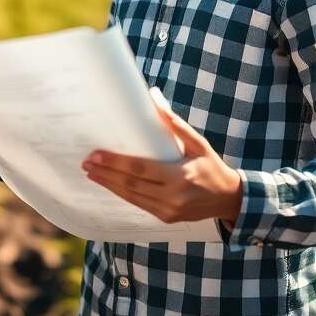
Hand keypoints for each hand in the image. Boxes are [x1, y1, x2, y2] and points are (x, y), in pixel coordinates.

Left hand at [82, 93, 242, 224]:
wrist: (228, 199)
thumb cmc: (212, 166)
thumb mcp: (197, 143)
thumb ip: (175, 123)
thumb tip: (154, 97)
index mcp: (179, 177)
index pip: (140, 169)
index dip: (115, 163)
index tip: (95, 155)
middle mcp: (172, 197)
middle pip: (131, 185)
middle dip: (106, 174)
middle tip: (86, 164)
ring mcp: (168, 211)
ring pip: (132, 198)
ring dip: (110, 185)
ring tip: (92, 174)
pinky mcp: (166, 218)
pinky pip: (139, 205)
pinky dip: (123, 194)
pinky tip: (111, 185)